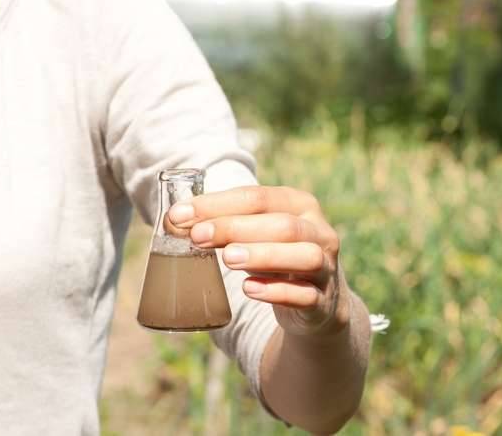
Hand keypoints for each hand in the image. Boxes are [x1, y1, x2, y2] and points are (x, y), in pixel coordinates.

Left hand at [166, 186, 350, 336]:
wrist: (318, 303)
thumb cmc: (277, 259)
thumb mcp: (258, 235)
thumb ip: (226, 225)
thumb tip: (176, 221)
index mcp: (300, 205)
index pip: (258, 197)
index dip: (218, 204)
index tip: (179, 215)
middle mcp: (319, 232)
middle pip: (282, 224)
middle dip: (236, 228)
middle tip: (198, 236)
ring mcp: (326, 267)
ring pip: (303, 256)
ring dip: (263, 255)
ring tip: (227, 258)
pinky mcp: (323, 301)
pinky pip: (305, 295)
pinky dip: (277, 291)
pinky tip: (249, 288)